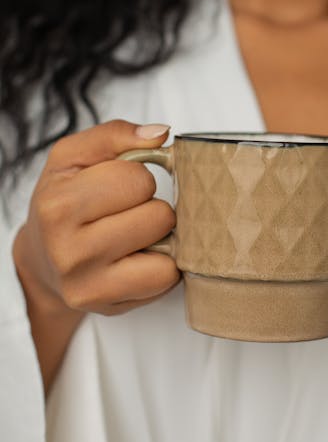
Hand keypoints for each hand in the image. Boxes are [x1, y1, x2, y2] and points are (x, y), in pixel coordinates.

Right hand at [15, 120, 179, 317]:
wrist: (43, 259)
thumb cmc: (64, 201)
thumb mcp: (75, 156)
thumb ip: (116, 134)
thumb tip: (161, 134)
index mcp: (59, 205)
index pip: (138, 178)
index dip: (136, 176)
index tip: (117, 186)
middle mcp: (69, 250)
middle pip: (159, 215)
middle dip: (150, 207)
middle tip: (125, 213)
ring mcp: (89, 284)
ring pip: (169, 250)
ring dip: (160, 238)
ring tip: (133, 235)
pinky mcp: (109, 306)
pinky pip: (167, 279)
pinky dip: (162, 265)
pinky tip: (138, 259)